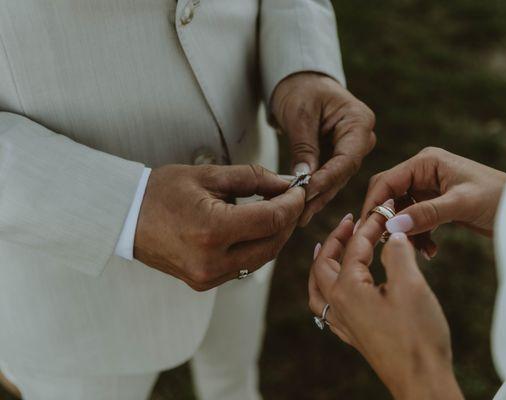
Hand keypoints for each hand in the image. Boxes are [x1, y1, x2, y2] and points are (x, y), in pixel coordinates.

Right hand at [134, 164, 304, 290]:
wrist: (124, 218)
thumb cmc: (161, 191)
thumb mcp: (208, 175)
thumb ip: (253, 178)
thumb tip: (286, 185)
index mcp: (211, 230)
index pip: (271, 220)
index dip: (292, 204)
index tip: (299, 189)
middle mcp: (211, 260)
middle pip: (273, 243)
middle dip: (289, 220)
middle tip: (293, 199)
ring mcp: (207, 276)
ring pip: (262, 258)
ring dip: (276, 235)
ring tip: (278, 211)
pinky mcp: (204, 283)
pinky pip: (244, 267)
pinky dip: (258, 247)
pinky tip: (258, 229)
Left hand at [271, 72, 375, 225]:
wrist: (301, 82)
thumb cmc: (301, 89)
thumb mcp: (299, 114)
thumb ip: (304, 146)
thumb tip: (304, 178)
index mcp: (359, 122)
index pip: (347, 159)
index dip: (326, 180)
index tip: (305, 194)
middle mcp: (361, 139)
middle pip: (342, 174)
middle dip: (320, 195)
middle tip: (298, 215)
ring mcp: (351, 151)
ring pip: (335, 181)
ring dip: (315, 199)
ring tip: (295, 218)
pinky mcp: (339, 159)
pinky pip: (327, 179)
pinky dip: (313, 192)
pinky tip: (298, 209)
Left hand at [308, 211, 462, 399]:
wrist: (422, 382)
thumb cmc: (417, 337)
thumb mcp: (411, 286)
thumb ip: (398, 254)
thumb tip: (393, 235)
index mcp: (348, 289)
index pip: (354, 247)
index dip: (370, 226)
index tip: (384, 211)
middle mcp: (338, 306)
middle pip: (323, 264)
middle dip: (334, 239)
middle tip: (349, 222)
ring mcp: (343, 323)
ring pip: (318, 287)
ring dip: (322, 263)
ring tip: (327, 249)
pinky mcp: (353, 335)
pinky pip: (326, 306)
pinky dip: (326, 288)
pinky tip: (338, 287)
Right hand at [361, 147, 505, 237]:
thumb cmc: (500, 197)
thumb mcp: (461, 204)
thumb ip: (426, 213)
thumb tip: (392, 226)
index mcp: (426, 162)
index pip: (387, 181)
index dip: (374, 204)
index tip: (367, 230)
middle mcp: (424, 172)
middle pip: (390, 195)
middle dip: (388, 220)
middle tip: (385, 243)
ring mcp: (430, 189)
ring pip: (402, 212)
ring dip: (406, 232)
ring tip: (420, 250)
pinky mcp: (437, 205)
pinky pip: (416, 221)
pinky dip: (419, 236)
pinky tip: (431, 251)